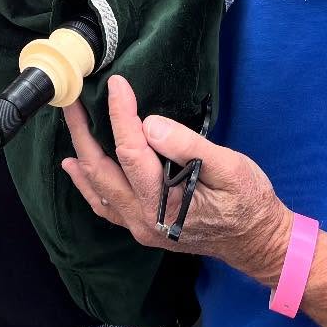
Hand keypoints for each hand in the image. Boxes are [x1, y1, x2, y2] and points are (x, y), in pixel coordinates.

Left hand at [61, 75, 291, 283]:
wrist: (256, 242)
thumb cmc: (248, 202)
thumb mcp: (231, 168)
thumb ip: (189, 146)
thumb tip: (150, 125)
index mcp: (166, 202)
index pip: (132, 151)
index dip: (121, 114)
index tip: (117, 84)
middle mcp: (144, 218)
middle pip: (100, 170)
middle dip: (83, 131)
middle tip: (72, 99)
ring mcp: (139, 226)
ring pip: (97, 187)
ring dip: (80, 153)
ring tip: (71, 122)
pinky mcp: (141, 226)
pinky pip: (104, 204)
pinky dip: (86, 183)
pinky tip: (74, 167)